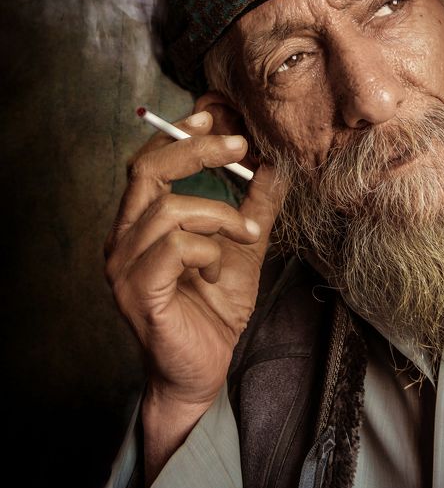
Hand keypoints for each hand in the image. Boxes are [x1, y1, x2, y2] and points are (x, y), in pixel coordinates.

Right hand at [103, 110, 278, 483]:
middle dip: (197, 150)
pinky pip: (174, 247)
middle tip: (240, 145)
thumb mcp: (243, 245)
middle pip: (147, 170)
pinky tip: (218, 269)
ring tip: (246, 233)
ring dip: (218, 213)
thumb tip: (276, 161)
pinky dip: (207, 249)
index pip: (147, 162)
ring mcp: (124, 265)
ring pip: (167, 208)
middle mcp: (123, 238)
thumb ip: (255, 203)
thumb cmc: (214, 308)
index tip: (214, 116)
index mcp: (140, 222)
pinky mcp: (138, 292)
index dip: (178, 134)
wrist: (201, 371)